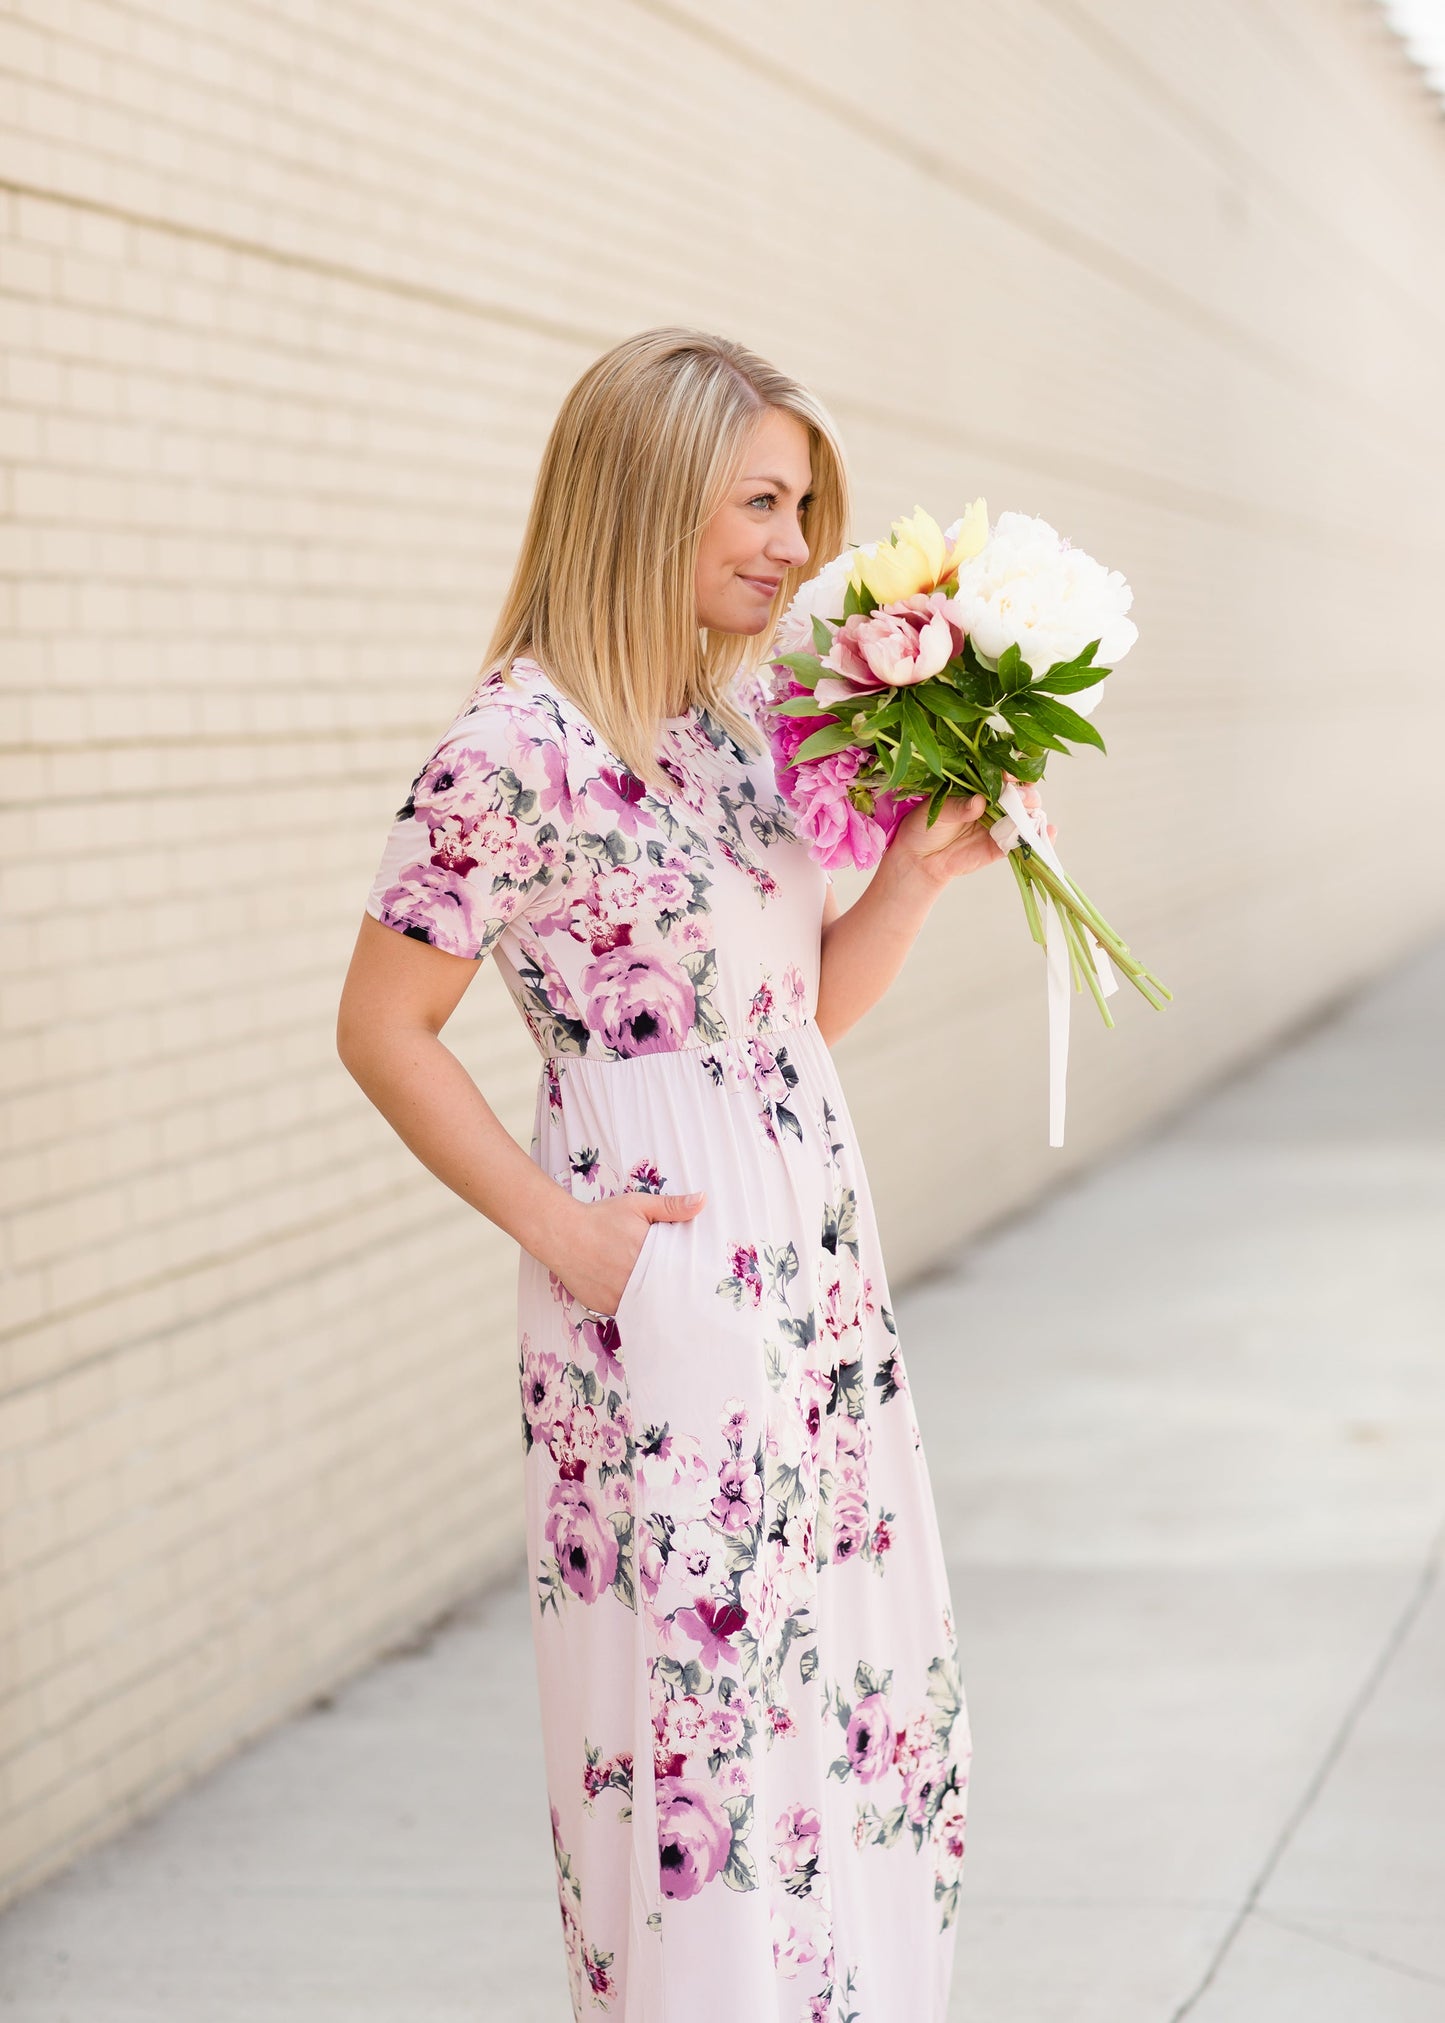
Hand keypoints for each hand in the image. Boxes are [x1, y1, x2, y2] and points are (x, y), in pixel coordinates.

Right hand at [563, 1188, 706, 1316]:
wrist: (561, 1233)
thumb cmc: (601, 1217)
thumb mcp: (638, 1205)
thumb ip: (671, 1206)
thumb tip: (702, 1201)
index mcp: (648, 1257)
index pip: (678, 1274)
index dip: (687, 1277)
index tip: (698, 1279)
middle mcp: (634, 1281)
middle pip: (663, 1293)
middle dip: (672, 1292)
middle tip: (685, 1292)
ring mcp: (618, 1297)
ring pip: (646, 1306)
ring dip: (653, 1301)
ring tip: (664, 1298)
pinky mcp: (604, 1306)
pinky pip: (626, 1311)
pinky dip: (633, 1306)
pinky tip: (639, 1300)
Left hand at [885, 777, 1055, 890]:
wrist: (919, 858)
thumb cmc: (925, 825)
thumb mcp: (937, 810)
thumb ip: (958, 806)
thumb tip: (978, 802)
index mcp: (980, 785)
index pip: (1003, 772)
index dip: (1011, 769)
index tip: (1008, 773)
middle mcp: (996, 802)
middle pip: (1022, 792)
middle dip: (1025, 792)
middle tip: (1018, 797)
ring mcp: (1002, 824)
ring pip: (1028, 814)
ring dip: (1034, 812)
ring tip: (1029, 813)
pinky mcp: (1003, 846)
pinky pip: (1025, 841)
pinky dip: (1039, 836)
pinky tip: (1048, 832)